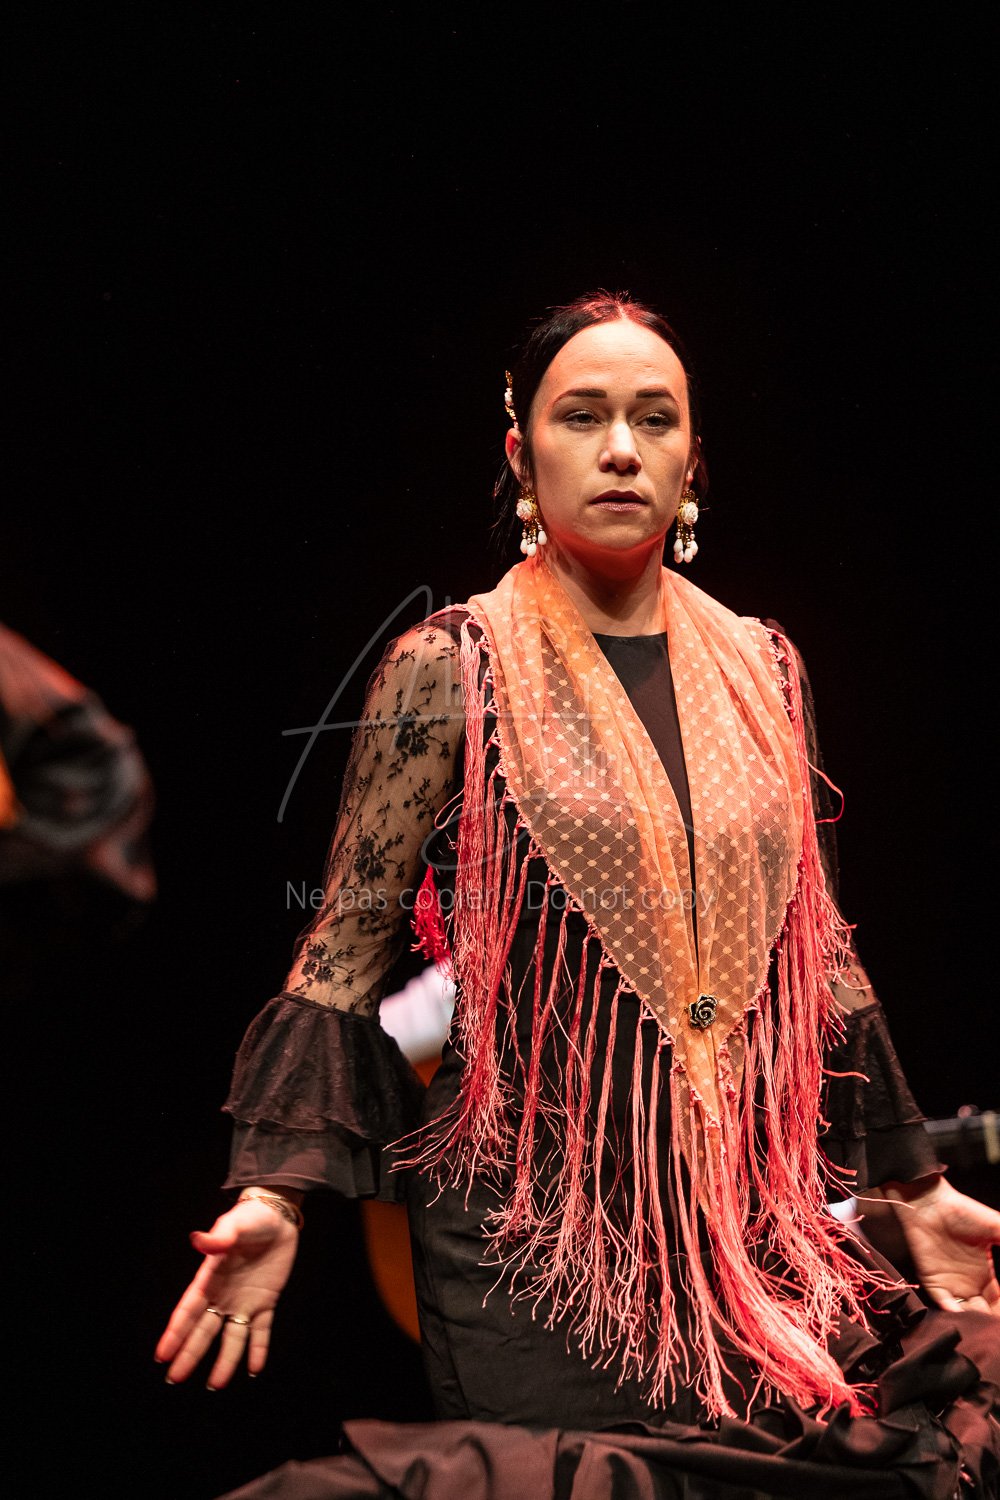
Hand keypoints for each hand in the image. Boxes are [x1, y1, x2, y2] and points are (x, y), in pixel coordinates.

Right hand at [155, 1197, 299, 1387]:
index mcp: (209, 1279)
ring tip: (215, 1386)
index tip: (161, 1355)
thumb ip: (218, 1238)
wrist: (276, 1216)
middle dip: (189, 1354)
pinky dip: (259, 1349)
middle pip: (203, 1331)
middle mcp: (223, 1296)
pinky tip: (255, 1369)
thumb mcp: (233, 1225)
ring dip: (224, 1361)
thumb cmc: (248, 1219)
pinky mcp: (267, 1301)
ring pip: (231, 1337)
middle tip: (174, 1380)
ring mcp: (245, 1301)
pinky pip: (262, 1330)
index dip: (175, 1333)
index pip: (188, 1311)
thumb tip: (198, 1240)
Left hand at [882, 1175, 999, 1316]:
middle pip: (984, 1314)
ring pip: (967, 1314)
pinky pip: (945, 1306)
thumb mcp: (997, 1229)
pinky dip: (956, 1315)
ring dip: (976, 1322)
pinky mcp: (933, 1284)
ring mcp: (951, 1285)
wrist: (930, 1203)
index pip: (998, 1304)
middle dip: (991, 1323)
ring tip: (985, 1326)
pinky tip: (968, 1316)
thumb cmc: (963, 1213)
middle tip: (994, 1331)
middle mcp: (969, 1284)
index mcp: (985, 1275)